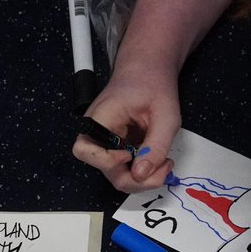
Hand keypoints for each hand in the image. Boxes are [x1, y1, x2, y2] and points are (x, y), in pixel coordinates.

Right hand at [71, 66, 180, 192]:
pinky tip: (158, 159)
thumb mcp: (165, 114)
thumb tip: (141, 175)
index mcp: (99, 119)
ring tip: (164, 162)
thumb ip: (155, 146)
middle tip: (164, 168)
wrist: (149, 73)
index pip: (84, 150)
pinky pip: (125, 170)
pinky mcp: (117, 150)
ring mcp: (107, 144)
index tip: (130, 155)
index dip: (107, 160)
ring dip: (143, 178)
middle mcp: (97, 134)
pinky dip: (143, 172)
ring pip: (117, 175)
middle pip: (106, 170)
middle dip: (136, 179)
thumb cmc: (153, 84)